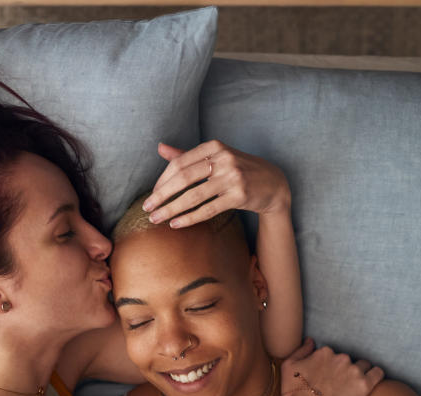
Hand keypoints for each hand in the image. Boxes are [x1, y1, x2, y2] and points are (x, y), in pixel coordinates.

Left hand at [144, 140, 289, 227]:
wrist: (273, 183)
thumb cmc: (238, 169)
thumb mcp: (215, 157)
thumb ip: (187, 155)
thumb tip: (160, 147)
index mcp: (214, 147)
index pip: (180, 163)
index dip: (162, 180)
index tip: (152, 194)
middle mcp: (223, 159)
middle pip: (184, 178)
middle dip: (162, 195)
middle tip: (147, 208)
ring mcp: (233, 177)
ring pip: (194, 196)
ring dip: (171, 209)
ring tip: (156, 218)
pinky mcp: (239, 196)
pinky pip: (208, 209)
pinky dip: (190, 218)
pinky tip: (176, 224)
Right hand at [281, 338, 383, 395]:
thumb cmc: (294, 393)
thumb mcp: (288, 366)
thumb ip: (301, 350)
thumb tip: (310, 341)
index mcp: (324, 352)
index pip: (331, 354)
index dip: (328, 366)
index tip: (325, 376)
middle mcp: (341, 358)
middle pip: (346, 360)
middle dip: (342, 369)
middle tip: (336, 384)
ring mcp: (354, 371)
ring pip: (363, 365)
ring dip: (358, 372)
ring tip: (351, 385)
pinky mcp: (365, 385)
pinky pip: (377, 373)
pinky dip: (375, 375)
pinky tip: (370, 380)